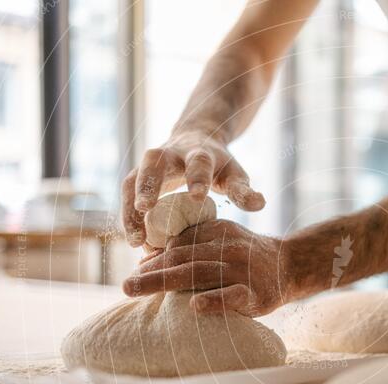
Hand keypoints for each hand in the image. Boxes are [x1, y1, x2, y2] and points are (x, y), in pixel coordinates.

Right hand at [122, 130, 265, 246]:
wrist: (195, 139)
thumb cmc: (219, 166)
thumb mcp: (234, 174)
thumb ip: (244, 190)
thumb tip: (260, 204)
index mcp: (199, 154)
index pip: (198, 163)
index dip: (197, 177)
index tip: (198, 196)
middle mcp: (169, 154)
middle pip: (154, 163)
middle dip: (148, 183)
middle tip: (144, 207)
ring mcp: (149, 164)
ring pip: (132, 180)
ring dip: (130, 208)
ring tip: (135, 239)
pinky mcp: (137, 177)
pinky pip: (126, 195)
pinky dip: (127, 217)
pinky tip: (133, 241)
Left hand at [123, 220, 291, 316]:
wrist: (291, 265)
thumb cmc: (247, 257)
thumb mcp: (222, 240)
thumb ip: (191, 245)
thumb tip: (147, 259)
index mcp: (217, 232)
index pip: (179, 244)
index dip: (154, 258)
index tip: (135, 271)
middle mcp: (227, 247)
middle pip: (182, 258)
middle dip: (151, 271)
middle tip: (126, 286)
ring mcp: (241, 270)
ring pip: (198, 274)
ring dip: (164, 282)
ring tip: (139, 290)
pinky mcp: (255, 293)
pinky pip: (232, 297)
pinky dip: (213, 301)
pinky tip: (194, 307)